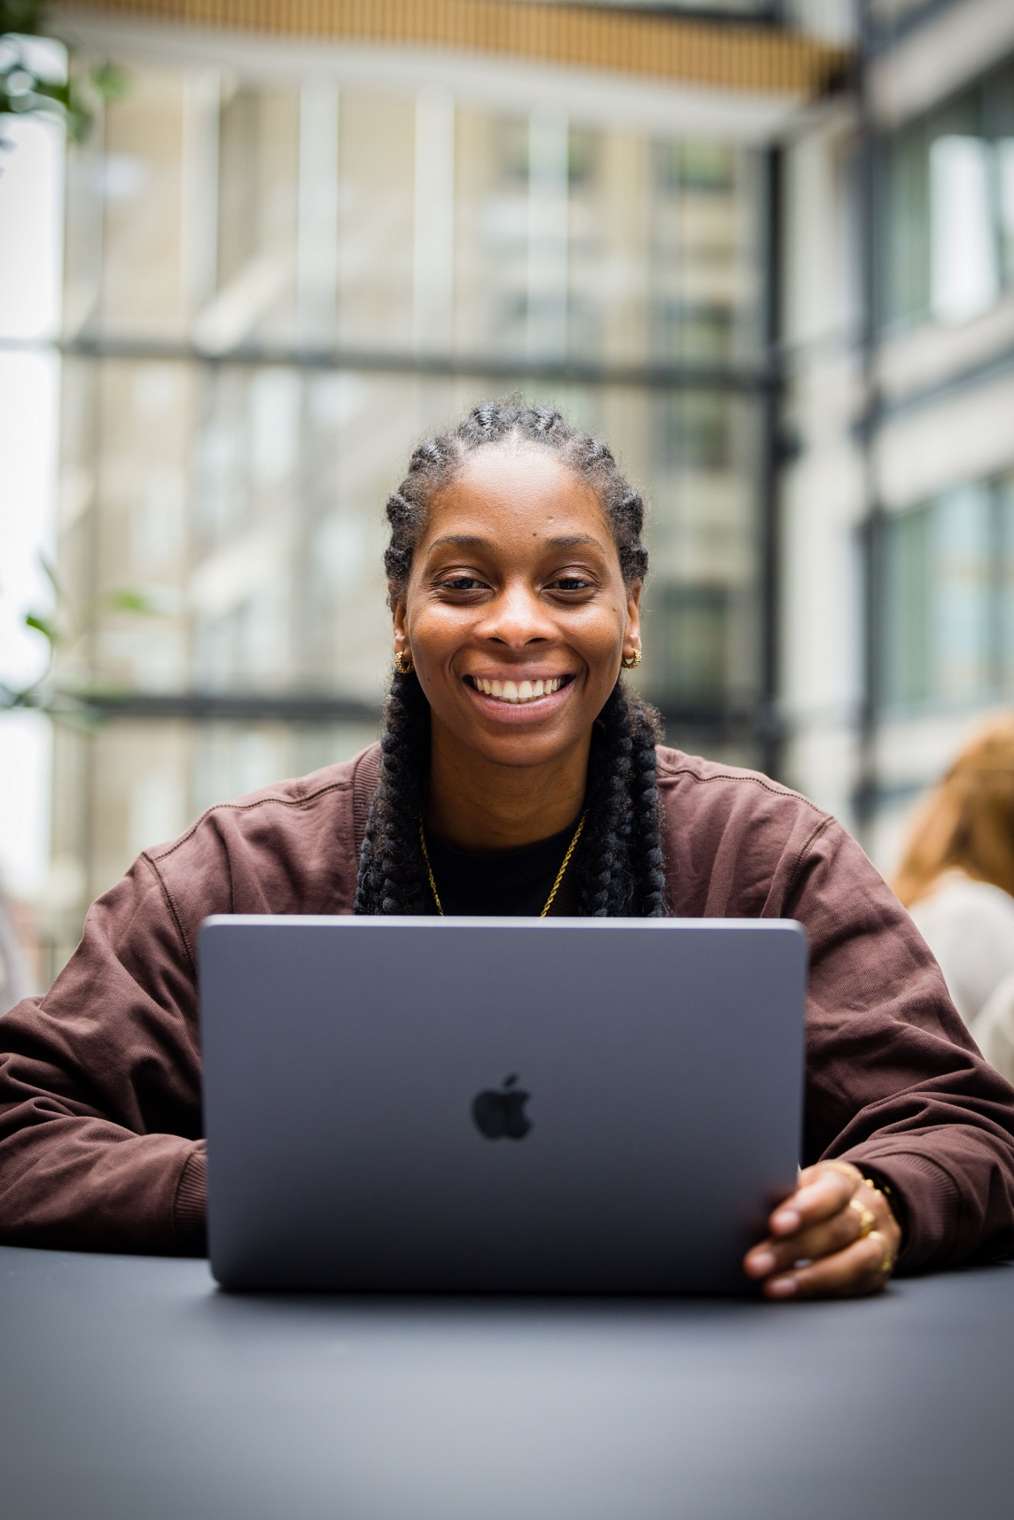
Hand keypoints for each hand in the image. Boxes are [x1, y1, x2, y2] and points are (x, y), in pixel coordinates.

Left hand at [742, 1161, 900, 1299]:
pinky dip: (821, 1292)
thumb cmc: (819, 1197)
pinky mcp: (878, 1273)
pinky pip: (854, 1285)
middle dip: (793, 1249)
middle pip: (836, 1229)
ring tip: (772, 1287)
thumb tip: (743, 1201)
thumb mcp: (807, 1185)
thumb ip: (786, 1193)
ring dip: (808, 1278)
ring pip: (852, 1262)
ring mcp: (880, 1242)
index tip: (775, 1224)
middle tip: (754, 1264)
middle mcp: (868, 1209)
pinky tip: (792, 1294)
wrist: (867, 1209)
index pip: (831, 1191)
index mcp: (845, 1180)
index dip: (805, 1208)